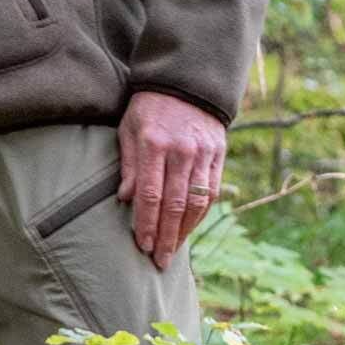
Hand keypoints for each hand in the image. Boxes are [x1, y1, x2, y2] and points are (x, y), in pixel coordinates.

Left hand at [118, 90, 226, 268]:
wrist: (186, 83)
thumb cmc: (149, 108)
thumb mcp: (129, 128)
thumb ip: (128, 165)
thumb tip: (126, 200)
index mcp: (154, 143)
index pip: (150, 194)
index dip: (146, 223)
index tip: (142, 245)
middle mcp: (181, 151)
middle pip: (174, 204)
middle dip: (166, 237)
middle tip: (159, 261)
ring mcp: (203, 154)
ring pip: (196, 202)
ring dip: (185, 231)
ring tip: (173, 250)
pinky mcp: (218, 155)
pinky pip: (211, 191)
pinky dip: (200, 214)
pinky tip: (188, 228)